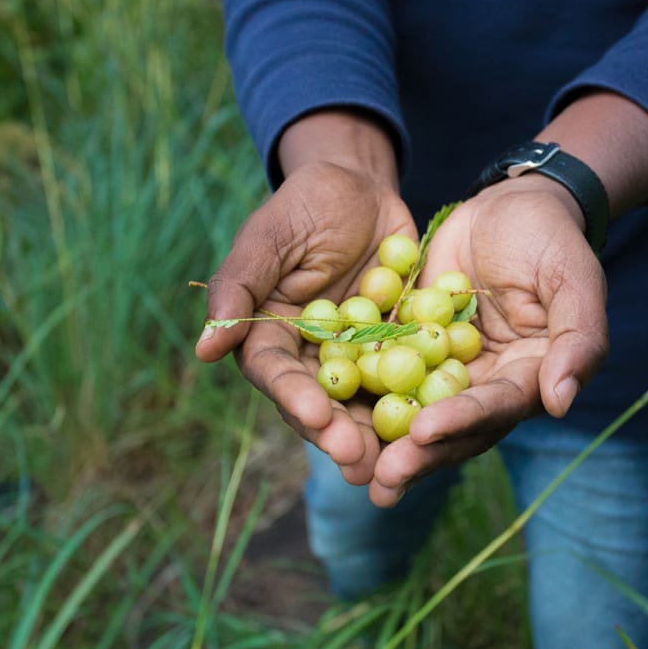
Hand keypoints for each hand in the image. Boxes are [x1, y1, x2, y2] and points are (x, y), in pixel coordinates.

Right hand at [195, 112, 414, 478]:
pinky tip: (442, 419)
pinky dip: (424, 398)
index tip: (317, 418)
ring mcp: (357, 356)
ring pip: (367, 402)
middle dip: (341, 434)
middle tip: (362, 461)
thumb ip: (238, 287)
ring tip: (397, 463)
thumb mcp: (267, 237)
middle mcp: (312, 357)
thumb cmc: (302, 205)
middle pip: (323, 405)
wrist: (358, 185)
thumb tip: (205, 349)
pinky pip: (411, 375)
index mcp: (270, 338)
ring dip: (380, 434)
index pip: (279, 376)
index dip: (297, 399)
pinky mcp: (397, 347)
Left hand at [366, 176, 608, 506]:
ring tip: (348, 463)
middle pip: (450, 427)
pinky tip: (321, 409)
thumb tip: (558, 402)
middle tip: (379, 477)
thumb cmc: (552, 238)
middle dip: (415, 453)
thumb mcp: (574, 279)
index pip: (495, 407)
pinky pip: (382, 370)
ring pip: (411, 411)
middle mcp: (484, 385)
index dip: (461, 421)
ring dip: (381, 440)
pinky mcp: (410, 346)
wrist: (511, 204)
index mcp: (528, 379)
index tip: (424, 430)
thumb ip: (577, 339)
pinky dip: (355, 391)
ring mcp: (444, 369)